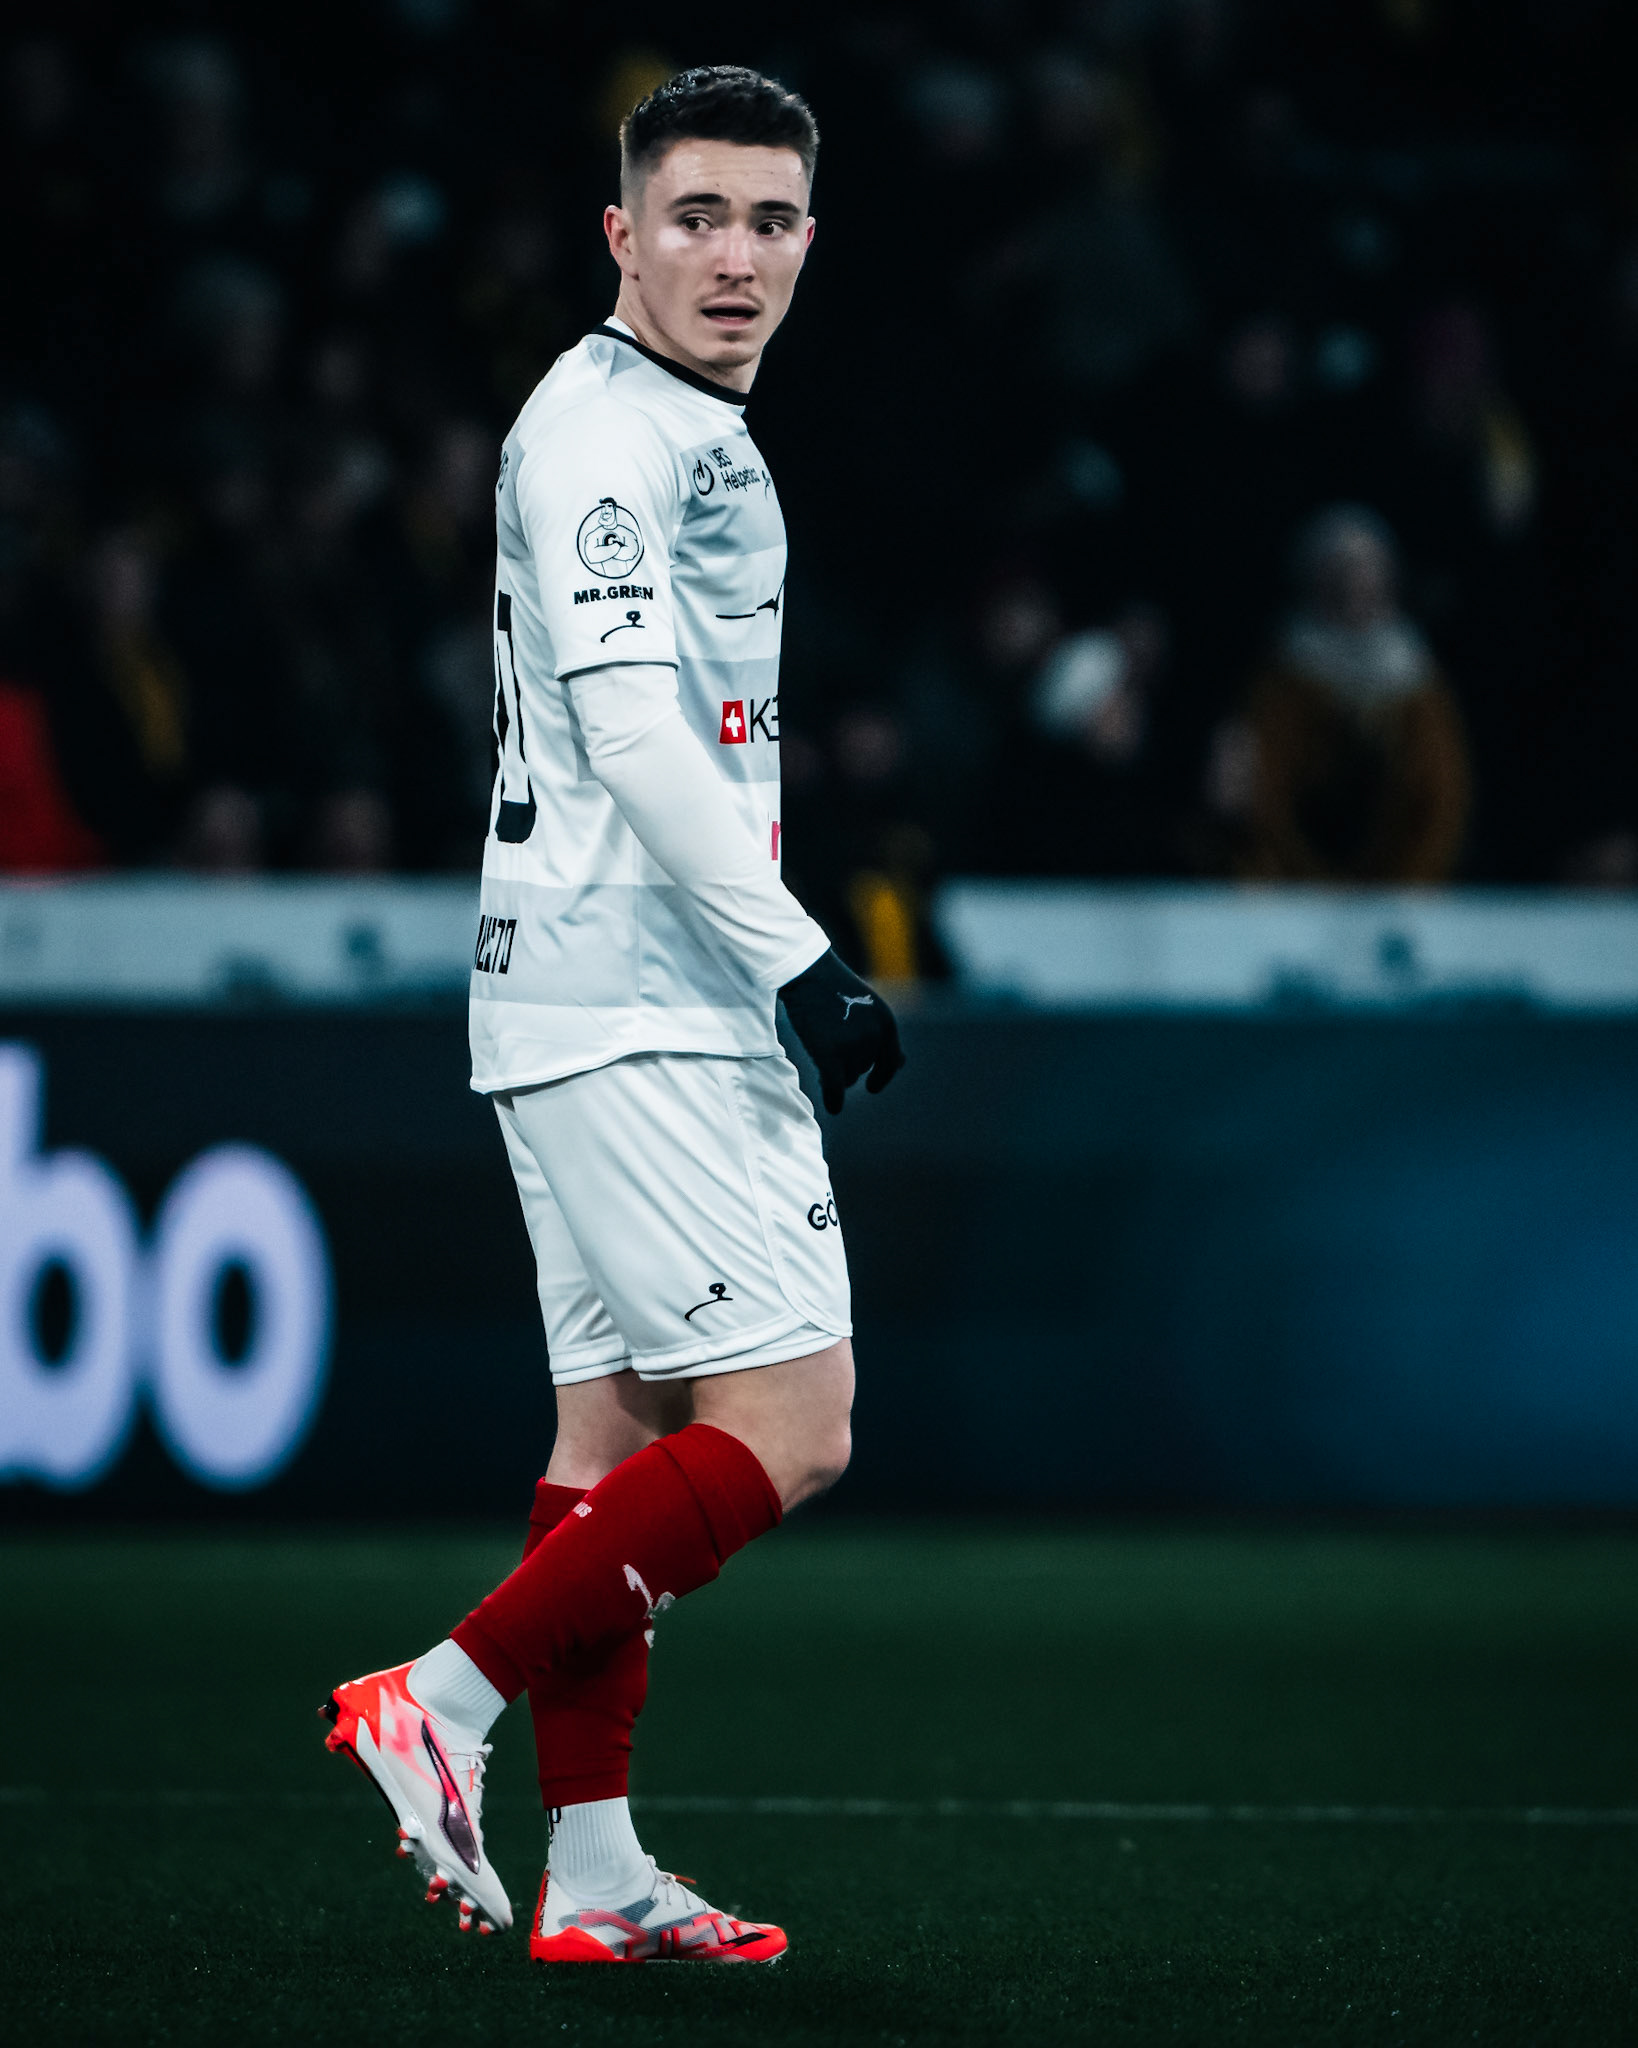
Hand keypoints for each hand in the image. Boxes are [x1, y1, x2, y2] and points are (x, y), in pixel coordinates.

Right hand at [778, 949, 905, 1113]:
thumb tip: (901, 1065)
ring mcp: (852, 1046)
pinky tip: (833, 1106)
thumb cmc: (833, 987)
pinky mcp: (829, 1053)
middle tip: (828, 1052)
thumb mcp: (867, 1007)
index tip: (872, 1087)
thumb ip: (882, 1035)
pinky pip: (835, 1087)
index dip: (882, 1076)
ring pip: (847, 1077)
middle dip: (847, 1066)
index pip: (891, 1062)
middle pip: (863, 1069)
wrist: (808, 973)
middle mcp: (874, 1037)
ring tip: (820, 1053)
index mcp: (886, 1024)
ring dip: (835, 1073)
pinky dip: (834, 1099)